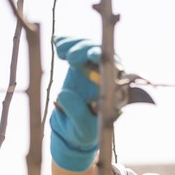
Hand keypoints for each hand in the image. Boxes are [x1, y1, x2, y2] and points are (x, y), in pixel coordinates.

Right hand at [49, 37, 102, 171]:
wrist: (71, 127)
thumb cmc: (83, 131)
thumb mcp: (82, 130)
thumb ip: (77, 114)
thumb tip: (64, 92)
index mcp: (114, 92)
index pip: (116, 72)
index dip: (107, 61)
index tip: (94, 56)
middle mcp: (106, 76)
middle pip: (103, 55)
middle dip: (88, 51)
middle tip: (71, 59)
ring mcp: (93, 67)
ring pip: (89, 47)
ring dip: (76, 45)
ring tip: (61, 52)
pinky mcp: (79, 63)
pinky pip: (75, 47)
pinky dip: (67, 43)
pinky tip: (58, 43)